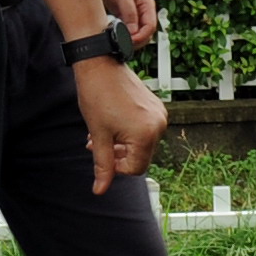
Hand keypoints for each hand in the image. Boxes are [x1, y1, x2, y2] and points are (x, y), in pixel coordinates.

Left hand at [75, 57, 163, 195]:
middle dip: (119, 155)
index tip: (102, 154)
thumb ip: (103, 165)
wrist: (100, 65)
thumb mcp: (98, 135)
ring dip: (122, 144)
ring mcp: (159, 114)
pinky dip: (129, 131)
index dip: (116, 167)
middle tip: (98, 144)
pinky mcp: (156, 106)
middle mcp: (158, 125)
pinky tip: (113, 122)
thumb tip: (100, 190)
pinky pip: (145, 129)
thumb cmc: (97, 96)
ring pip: (141, 143)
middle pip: (141, 157)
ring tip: (103, 133)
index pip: (135, 169)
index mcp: (146, 134)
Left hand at [95, 0, 160, 49]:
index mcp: (147, 6)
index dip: (141, 37)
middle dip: (135, 41)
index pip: (150, 27)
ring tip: (116, 41)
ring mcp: (132, 15)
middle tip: (121, 44)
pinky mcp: (122, 16)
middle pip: (144, 34)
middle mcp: (142, 12)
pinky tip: (112, 36)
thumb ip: (129, 13)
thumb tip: (133, 32)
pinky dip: (120, 35)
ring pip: (135, 34)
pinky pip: (124, 30)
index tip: (128, 41)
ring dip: (127, 40)